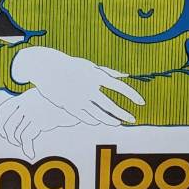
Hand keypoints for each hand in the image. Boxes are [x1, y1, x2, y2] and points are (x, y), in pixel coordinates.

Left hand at [0, 89, 82, 158]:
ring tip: (25, 147)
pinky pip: (27, 138)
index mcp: (24, 97)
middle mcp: (26, 103)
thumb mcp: (42, 100)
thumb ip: (29, 107)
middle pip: (8, 124)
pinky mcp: (40, 120)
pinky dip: (27, 148)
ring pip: (17, 133)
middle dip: (10, 137)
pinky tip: (30, 154)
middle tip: (16, 143)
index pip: (3, 110)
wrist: (77, 101)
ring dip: (19, 144)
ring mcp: (32, 111)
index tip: (5, 133)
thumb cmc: (59, 104)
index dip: (0, 124)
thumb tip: (19, 123)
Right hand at [10, 46, 143, 124]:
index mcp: (96, 75)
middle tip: (132, 119)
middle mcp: (88, 88)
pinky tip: (100, 122)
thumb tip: (126, 75)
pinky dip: (94, 121)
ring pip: (98, 115)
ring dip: (110, 120)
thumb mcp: (90, 65)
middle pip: (110, 105)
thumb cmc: (71, 65)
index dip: (132, 95)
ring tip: (118, 123)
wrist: (47, 67)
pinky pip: (85, 118)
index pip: (119, 87)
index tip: (141, 102)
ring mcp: (78, 99)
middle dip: (123, 114)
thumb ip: (108, 71)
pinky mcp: (69, 106)